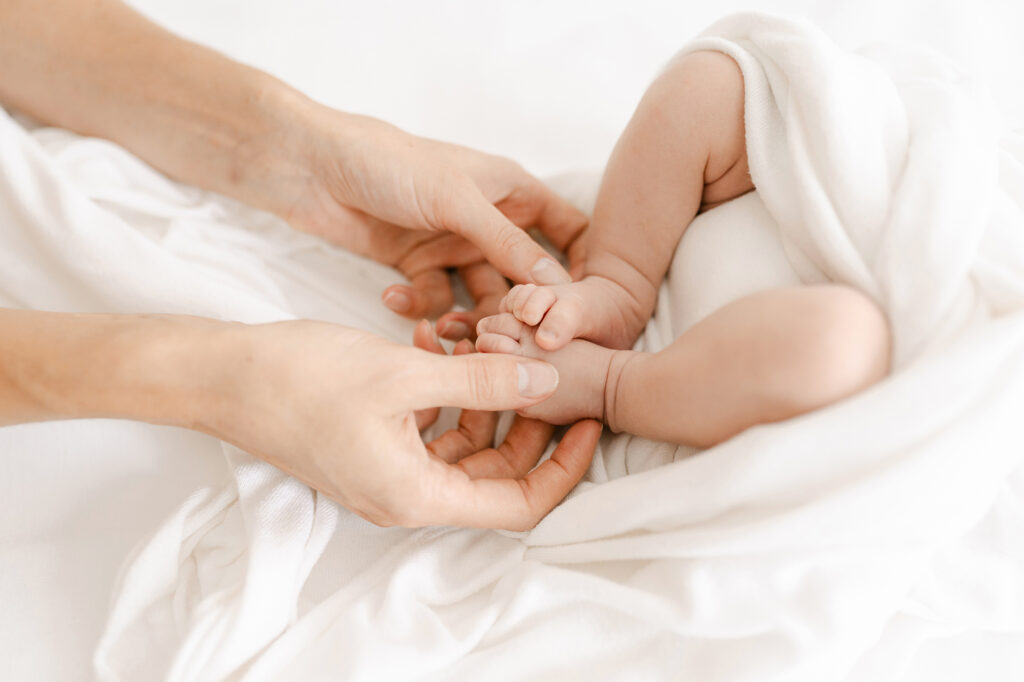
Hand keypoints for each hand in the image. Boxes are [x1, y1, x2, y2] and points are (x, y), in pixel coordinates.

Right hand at [201, 318, 600, 529]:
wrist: (221, 375)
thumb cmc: (301, 378)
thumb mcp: (404, 374)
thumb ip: (483, 381)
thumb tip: (546, 381)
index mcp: (417, 494)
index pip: (518, 505)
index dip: (562, 469)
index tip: (587, 422)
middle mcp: (406, 494)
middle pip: (496, 476)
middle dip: (530, 427)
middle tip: (552, 374)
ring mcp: (387, 470)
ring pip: (466, 448)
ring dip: (488, 402)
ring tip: (498, 350)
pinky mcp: (372, 445)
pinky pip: (431, 429)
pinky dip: (449, 394)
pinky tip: (446, 347)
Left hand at [281, 111, 588, 325]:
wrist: (310, 166)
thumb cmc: (389, 163)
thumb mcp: (456, 200)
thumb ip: (507, 243)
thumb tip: (557, 286)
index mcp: (512, 192)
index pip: (569, 233)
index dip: (580, 270)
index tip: (579, 311)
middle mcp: (489, 222)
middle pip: (525, 278)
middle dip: (516, 310)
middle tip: (504, 338)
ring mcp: (453, 246)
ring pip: (480, 298)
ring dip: (465, 318)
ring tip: (442, 330)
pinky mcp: (417, 266)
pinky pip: (435, 300)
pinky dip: (418, 306)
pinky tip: (393, 296)